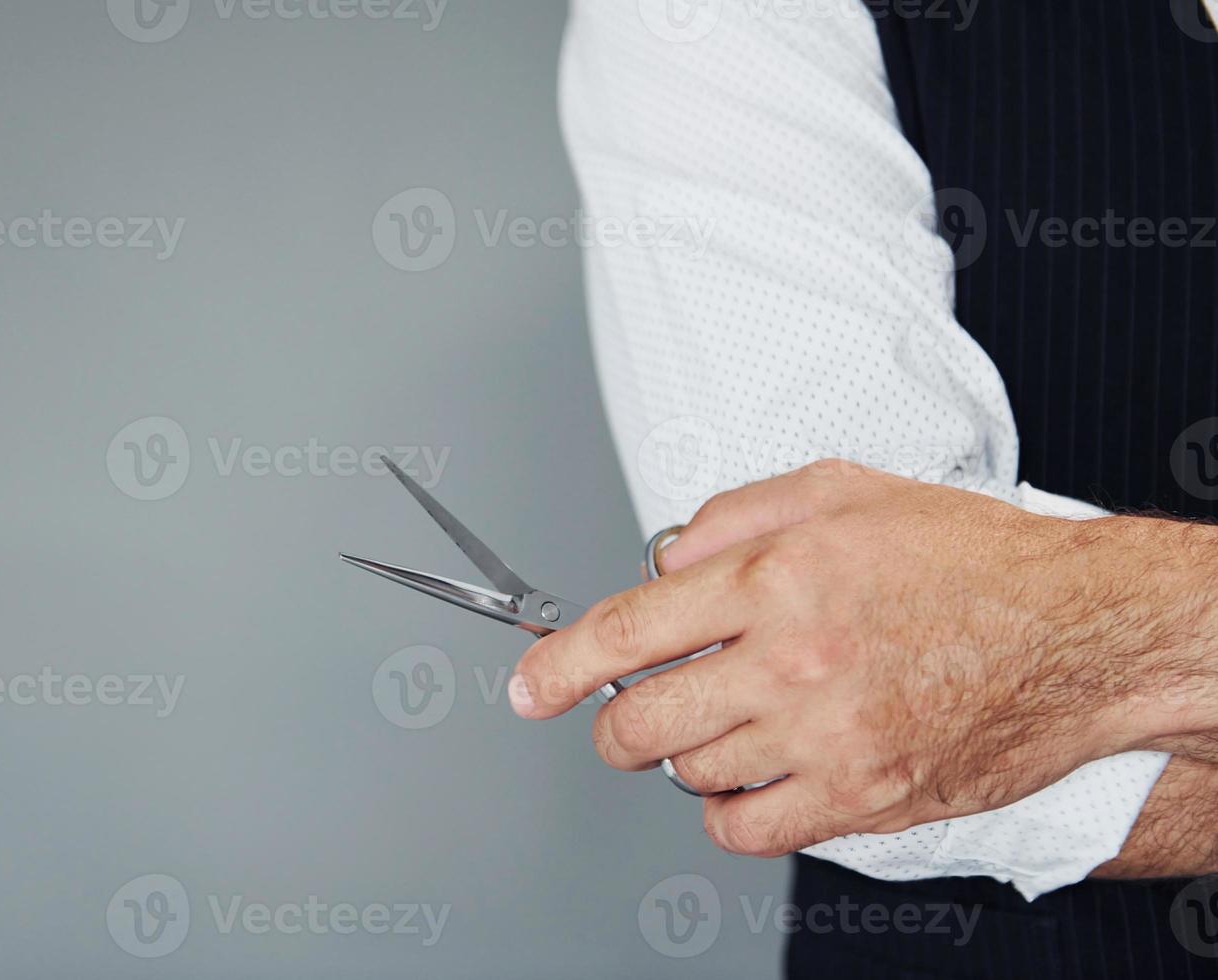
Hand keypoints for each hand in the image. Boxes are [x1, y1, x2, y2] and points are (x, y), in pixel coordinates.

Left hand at [507, 461, 1217, 856]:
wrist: (1078, 632)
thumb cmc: (967, 557)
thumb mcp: (842, 489)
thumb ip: (733, 515)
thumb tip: (661, 561)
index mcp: (776, 576)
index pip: (626, 631)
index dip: (557, 666)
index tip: (529, 688)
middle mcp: (792, 661)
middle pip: (641, 719)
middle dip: (616, 720)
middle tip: (636, 707)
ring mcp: (827, 738)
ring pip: (690, 773)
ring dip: (690, 752)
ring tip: (739, 717)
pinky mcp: (864, 797)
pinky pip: (747, 830)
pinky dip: (731, 810)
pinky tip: (757, 775)